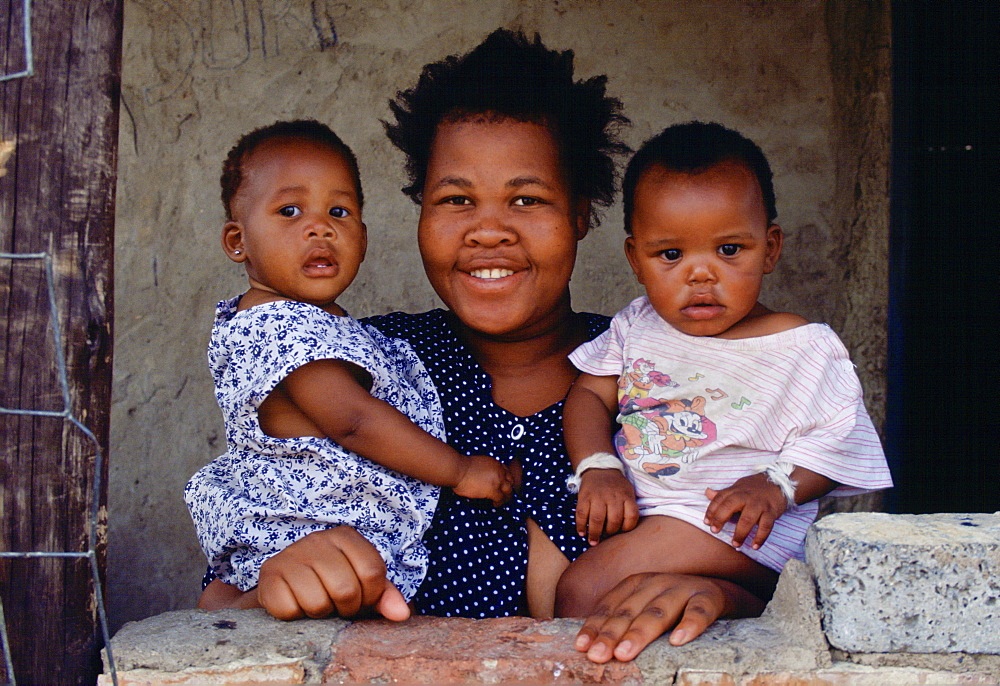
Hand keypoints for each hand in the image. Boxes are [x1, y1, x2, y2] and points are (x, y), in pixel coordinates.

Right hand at [256, 526, 409, 620]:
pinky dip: (295, 615)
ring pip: (318, 604)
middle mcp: (318, 540)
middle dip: (346, 609)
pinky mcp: (269, 574)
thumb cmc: (332, 584)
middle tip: (337, 606)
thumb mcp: (363, 585)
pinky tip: (295, 603)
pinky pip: (289, 610)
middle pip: (346, 590)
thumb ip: (385, 596)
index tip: (361, 599)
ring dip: (320, 615)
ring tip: (317, 603)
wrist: (286, 583)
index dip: (370, 596)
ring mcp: (292, 555)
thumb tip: (402, 615)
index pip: (372, 572)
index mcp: (346, 537)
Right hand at [453, 454, 514, 506]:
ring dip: (506, 497)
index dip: (506, 478)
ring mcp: (497, 481)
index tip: (504, 483)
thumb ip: (486, 469)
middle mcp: (499, 471)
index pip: (507, 471)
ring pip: (508, 491)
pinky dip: (499, 503)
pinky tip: (495, 504)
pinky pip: (500, 499)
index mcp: (495, 463)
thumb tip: (485, 476)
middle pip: (510, 481)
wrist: (458, 470)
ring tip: (502, 501)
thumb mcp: (479, 463)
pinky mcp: (493, 490)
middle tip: (506, 494)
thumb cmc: (462, 466)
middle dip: (509, 488)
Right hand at [575, 468, 638, 545]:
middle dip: (610, 532)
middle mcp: (612, 496)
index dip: (627, 527)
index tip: (621, 531)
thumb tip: (623, 530)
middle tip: (606, 536)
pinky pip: (582, 514)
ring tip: (593, 541)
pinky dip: (581, 526)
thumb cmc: (616, 485)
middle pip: (614, 520)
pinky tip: (582, 533)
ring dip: (594, 534)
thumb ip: (628, 507)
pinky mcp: (584, 496)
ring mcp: (597, 496)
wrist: (600, 468)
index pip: (631, 516)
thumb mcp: (628, 491)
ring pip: (597, 519)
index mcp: (626, 496)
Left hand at [575, 572, 755, 662]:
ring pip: (659, 611)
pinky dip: (689, 624)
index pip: (611, 606)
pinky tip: (678, 640)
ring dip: (640, 633)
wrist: (719, 593)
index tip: (582, 647)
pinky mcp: (710, 597)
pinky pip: (699, 611)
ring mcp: (683, 588)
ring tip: (625, 653)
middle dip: (611, 634)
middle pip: (630, 610)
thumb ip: (623, 622)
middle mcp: (657, 582)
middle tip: (598, 656)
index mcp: (636, 584)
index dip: (595, 626)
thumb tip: (591, 647)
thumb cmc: (674, 608)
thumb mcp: (645, 608)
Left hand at [704, 472, 786, 549]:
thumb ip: (723, 493)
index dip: (711, 510)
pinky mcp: (771, 512)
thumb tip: (707, 493)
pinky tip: (754, 546)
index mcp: (736, 490)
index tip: (707, 522)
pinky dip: (760, 537)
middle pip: (730, 506)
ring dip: (740, 533)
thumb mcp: (738, 487)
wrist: (779, 483)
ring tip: (735, 544)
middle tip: (714, 531)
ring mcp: (759, 504)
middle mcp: (746, 496)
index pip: (719, 499)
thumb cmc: (754, 488)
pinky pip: (765, 526)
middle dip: (720, 519)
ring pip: (747, 519)